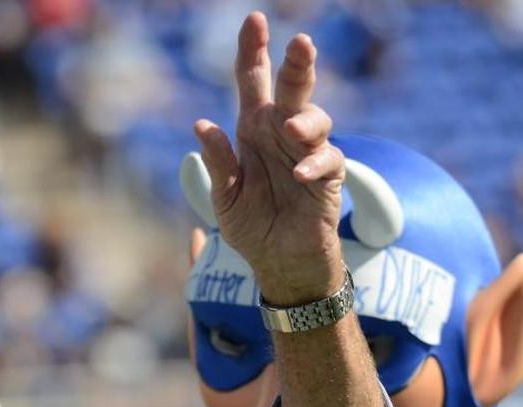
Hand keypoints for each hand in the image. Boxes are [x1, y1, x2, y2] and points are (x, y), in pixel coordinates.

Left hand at [195, 12, 344, 304]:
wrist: (279, 261)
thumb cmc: (252, 224)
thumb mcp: (224, 195)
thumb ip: (218, 161)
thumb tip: (201, 125)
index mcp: (253, 129)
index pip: (252, 81)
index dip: (252, 51)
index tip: (253, 20)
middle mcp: (282, 133)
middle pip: (292, 88)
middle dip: (297, 64)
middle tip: (300, 43)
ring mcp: (307, 151)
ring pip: (315, 118)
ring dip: (306, 119)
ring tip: (292, 129)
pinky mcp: (327, 176)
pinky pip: (327, 160)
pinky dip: (314, 164)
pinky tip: (299, 174)